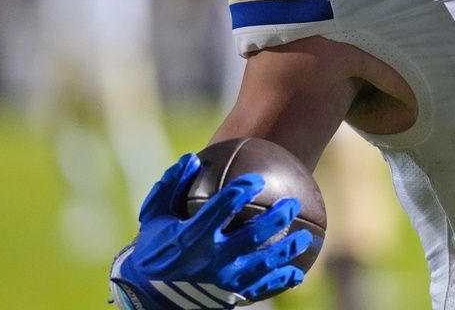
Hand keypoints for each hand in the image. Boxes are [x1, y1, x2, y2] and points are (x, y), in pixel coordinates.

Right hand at [109, 153, 311, 308]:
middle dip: (274, 220)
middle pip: (249, 238)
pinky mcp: (230, 297)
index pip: (219, 211)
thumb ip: (171, 186)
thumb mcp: (153, 215)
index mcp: (189, 238)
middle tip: (292, 203)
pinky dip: (280, 281)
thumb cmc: (154, 247)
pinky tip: (297, 272)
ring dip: (286, 250)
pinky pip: (260, 289)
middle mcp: (209, 261)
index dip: (239, 193)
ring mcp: (222, 282)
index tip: (257, 179)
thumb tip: (191, 158)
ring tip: (305, 236)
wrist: (149, 296)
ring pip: (261, 265)